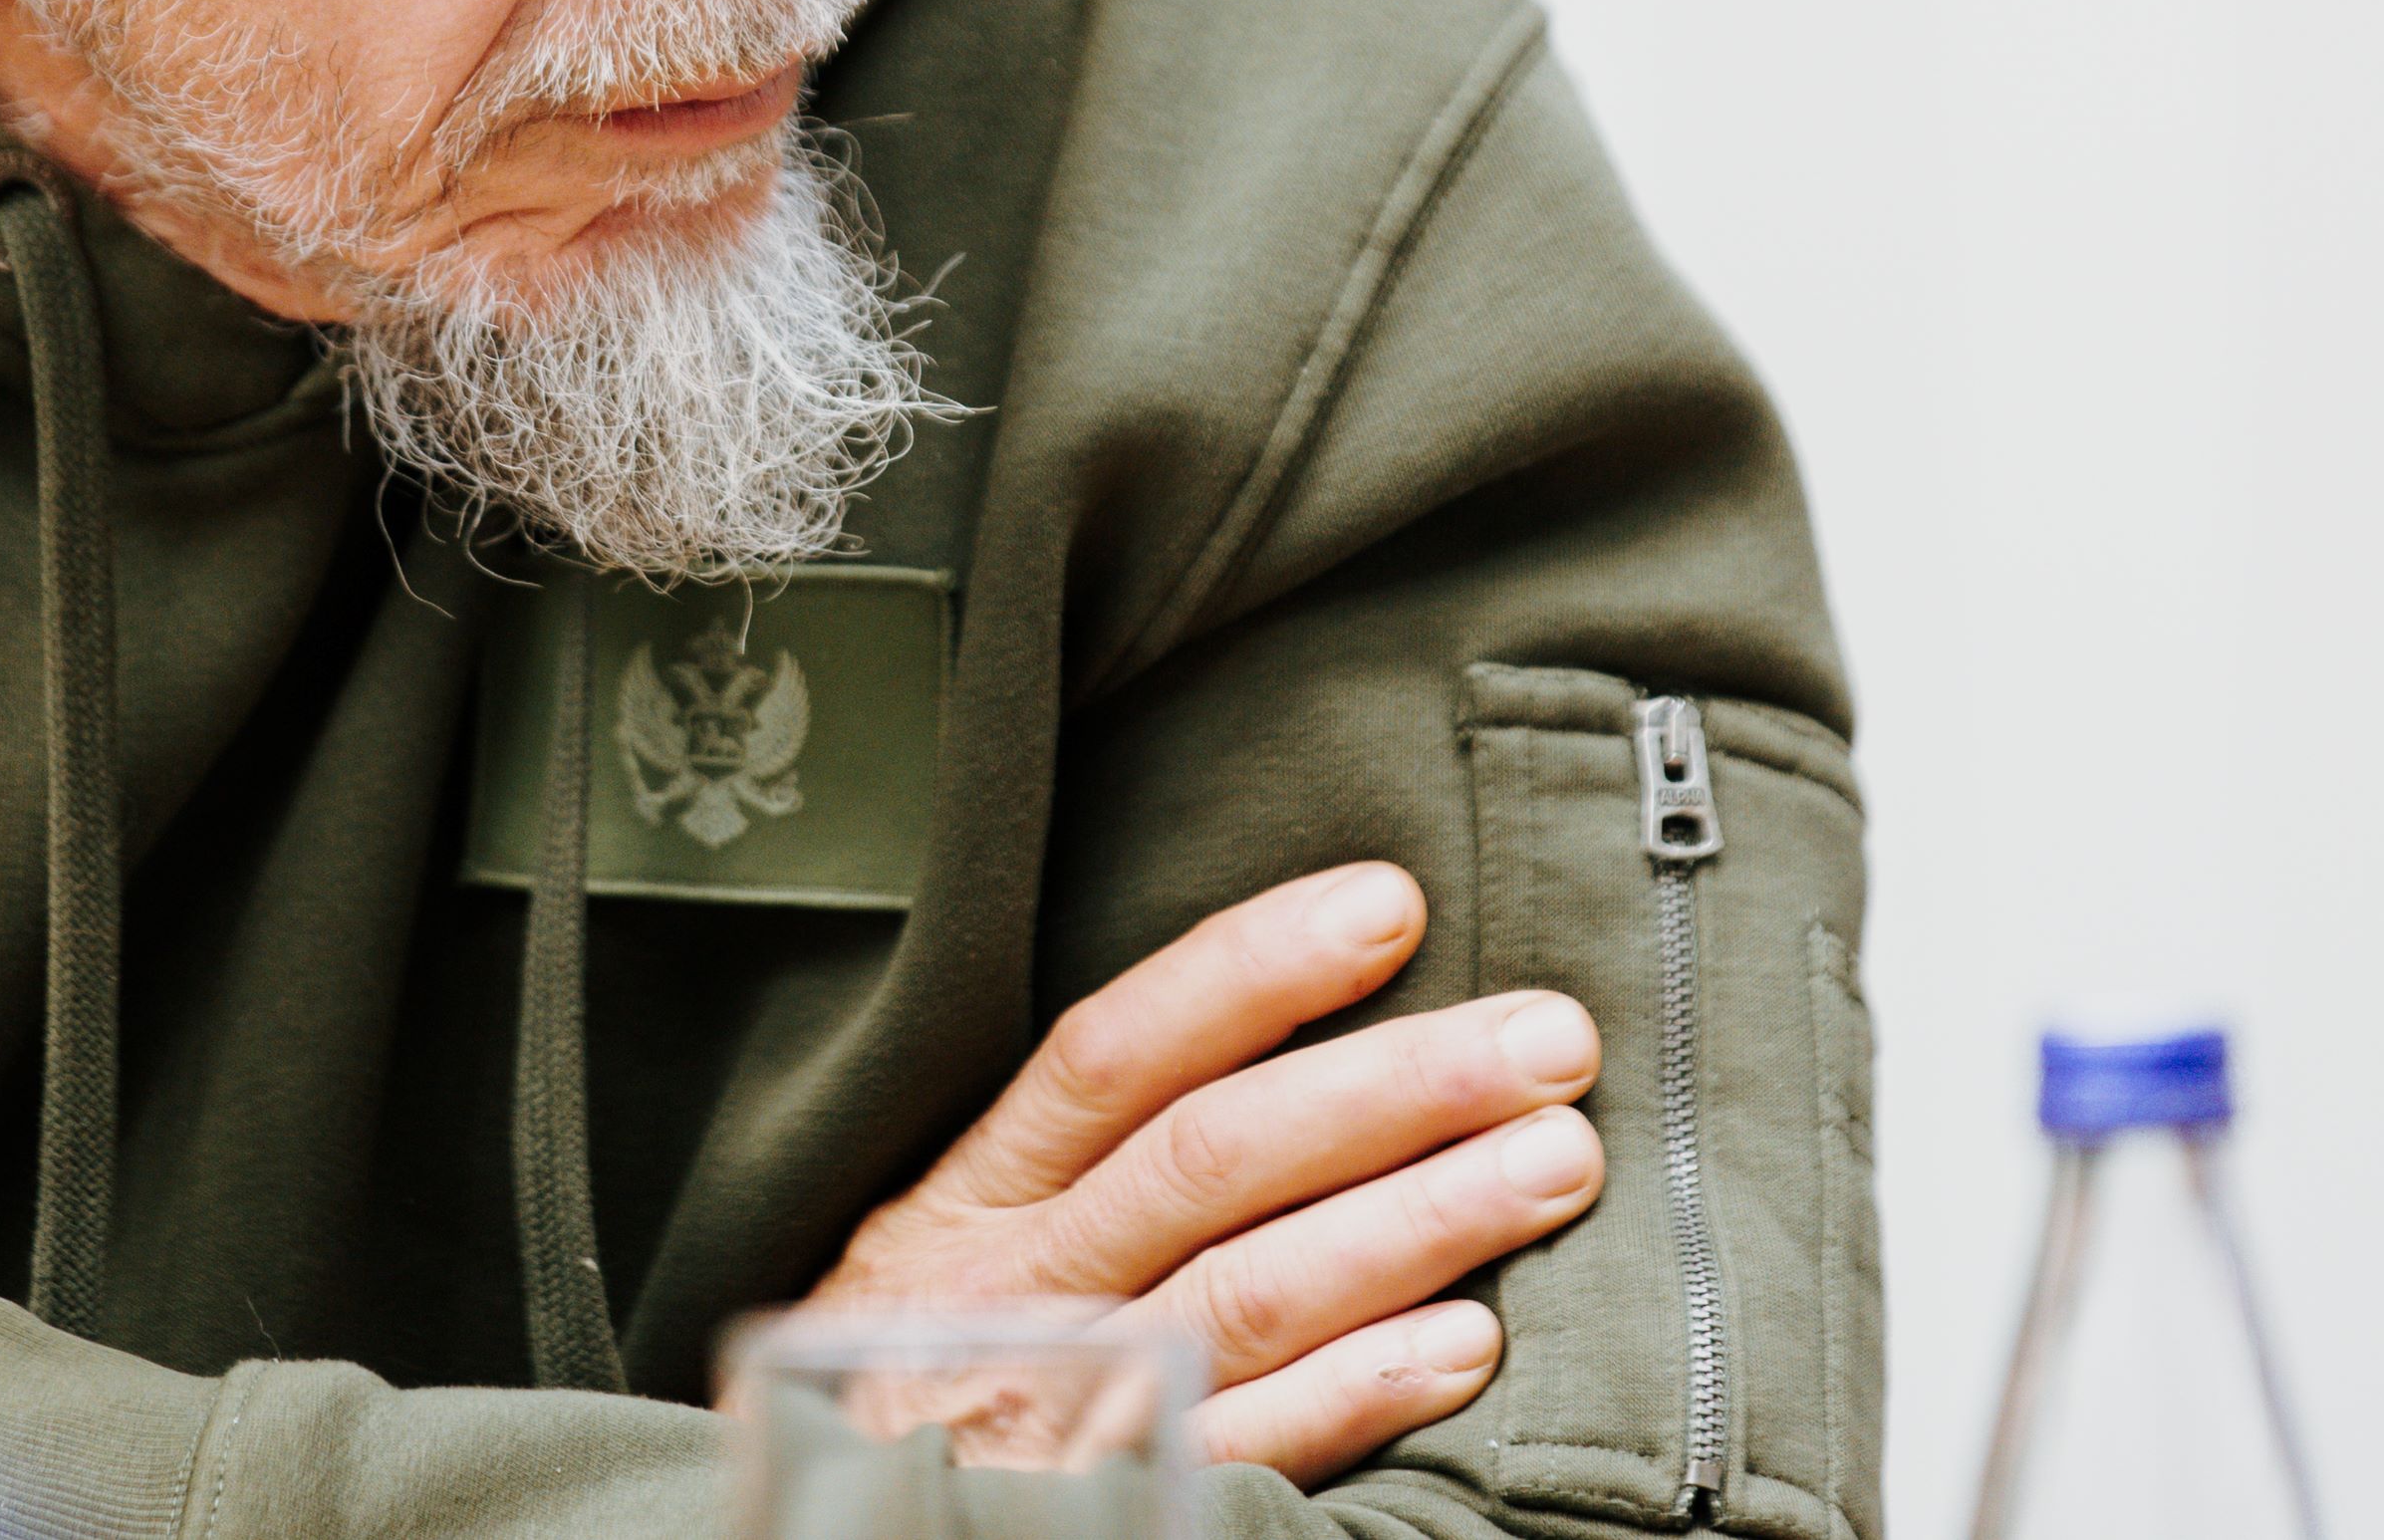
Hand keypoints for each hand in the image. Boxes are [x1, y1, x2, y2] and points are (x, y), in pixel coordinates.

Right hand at [802, 863, 1602, 1485]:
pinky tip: (1469, 1343)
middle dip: (1392, 1086)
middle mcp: (1017, 1285)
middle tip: (1547, 1040)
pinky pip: (1246, 1444)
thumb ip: (1081, 1155)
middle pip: (1211, 1159)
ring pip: (1250, 1291)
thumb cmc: (920, 1369)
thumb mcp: (949, 1242)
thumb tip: (1283, 1025)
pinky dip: (1356, 1391)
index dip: (1252, 972)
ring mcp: (1067, 1403)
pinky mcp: (1116, 1505)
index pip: (1114, 1053)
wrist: (826, 1531)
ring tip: (1556, 1162)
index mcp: (973, 1197)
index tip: (1389, 905)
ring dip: (1416, 1221)